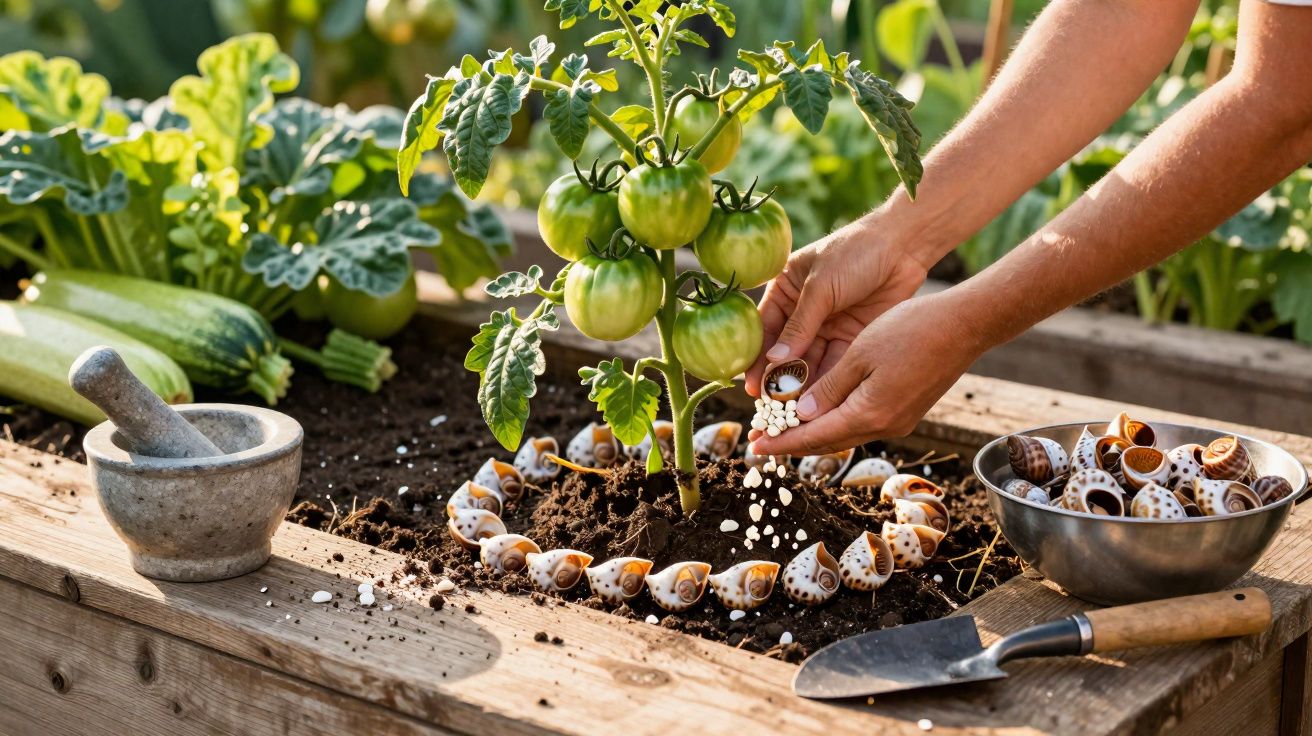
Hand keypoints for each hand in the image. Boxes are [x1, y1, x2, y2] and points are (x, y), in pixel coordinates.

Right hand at [744, 217, 929, 398]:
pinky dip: (827, 381)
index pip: (764, 329)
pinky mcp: (851, 337)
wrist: (903, 246)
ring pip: (810, 361)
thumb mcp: (821, 287)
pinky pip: (835, 363)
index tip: (753, 386)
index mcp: (786, 290)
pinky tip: (819, 402)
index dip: (757, 358)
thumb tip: (774, 360)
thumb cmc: (855, 253)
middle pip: (786, 351)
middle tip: (772, 407)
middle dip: (779, 378)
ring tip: (794, 410)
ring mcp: (827, 325)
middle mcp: (803, 311)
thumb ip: (799, 326)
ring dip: (803, 385)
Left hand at [748, 290, 986, 456]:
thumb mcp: (860, 353)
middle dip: (793, 442)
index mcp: (869, 414)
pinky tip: (820, 411)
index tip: (755, 446)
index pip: (814, 437)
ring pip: (845, 433)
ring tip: (784, 427)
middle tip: (761, 439)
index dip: (782, 442)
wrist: (964, 326)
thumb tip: (802, 415)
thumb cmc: (911, 330)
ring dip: (814, 432)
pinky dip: (835, 420)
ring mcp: (898, 421)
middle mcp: (884, 426)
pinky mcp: (905, 410)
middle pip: (828, 442)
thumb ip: (829, 387)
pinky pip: (861, 422)